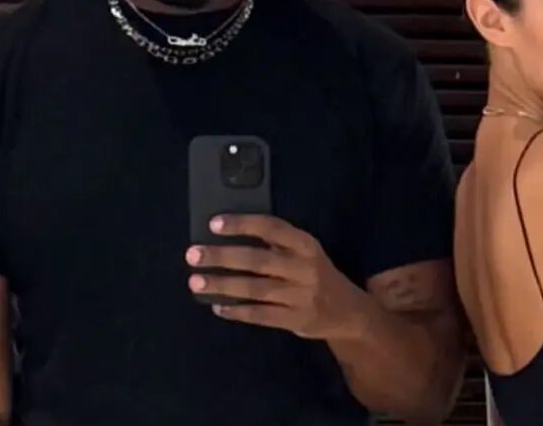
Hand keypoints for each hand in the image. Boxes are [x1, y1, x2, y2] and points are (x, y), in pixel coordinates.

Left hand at [186, 214, 369, 340]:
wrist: (349, 312)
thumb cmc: (316, 274)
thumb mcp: (305, 252)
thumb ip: (276, 244)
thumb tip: (229, 235)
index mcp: (306, 244)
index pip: (271, 228)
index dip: (242, 224)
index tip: (213, 223)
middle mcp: (304, 268)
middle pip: (257, 259)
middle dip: (222, 256)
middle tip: (193, 254)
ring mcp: (300, 295)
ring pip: (255, 289)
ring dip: (222, 285)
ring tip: (196, 282)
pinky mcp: (296, 319)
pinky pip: (260, 315)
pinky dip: (237, 311)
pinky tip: (217, 306)